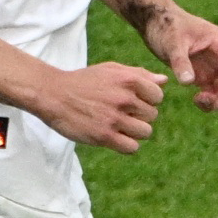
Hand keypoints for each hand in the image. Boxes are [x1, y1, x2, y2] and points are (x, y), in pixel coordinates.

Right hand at [43, 58, 169, 153]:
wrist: (53, 94)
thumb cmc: (84, 82)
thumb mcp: (110, 70)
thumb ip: (138, 74)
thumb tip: (164, 81)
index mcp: (128, 80)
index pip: (158, 96)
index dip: (147, 100)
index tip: (131, 101)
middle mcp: (124, 98)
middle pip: (152, 116)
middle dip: (139, 116)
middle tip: (119, 113)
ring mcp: (114, 118)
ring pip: (145, 132)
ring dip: (134, 132)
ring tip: (117, 125)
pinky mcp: (105, 136)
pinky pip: (132, 147)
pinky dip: (126, 145)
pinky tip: (114, 137)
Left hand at [140, 3, 217, 111]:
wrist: (153, 22)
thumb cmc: (165, 25)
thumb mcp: (172, 43)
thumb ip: (181, 62)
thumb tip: (188, 83)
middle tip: (214, 104)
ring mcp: (214, 67)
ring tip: (199, 101)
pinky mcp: (204, 75)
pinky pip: (215, 93)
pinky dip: (210, 101)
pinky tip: (196, 100)